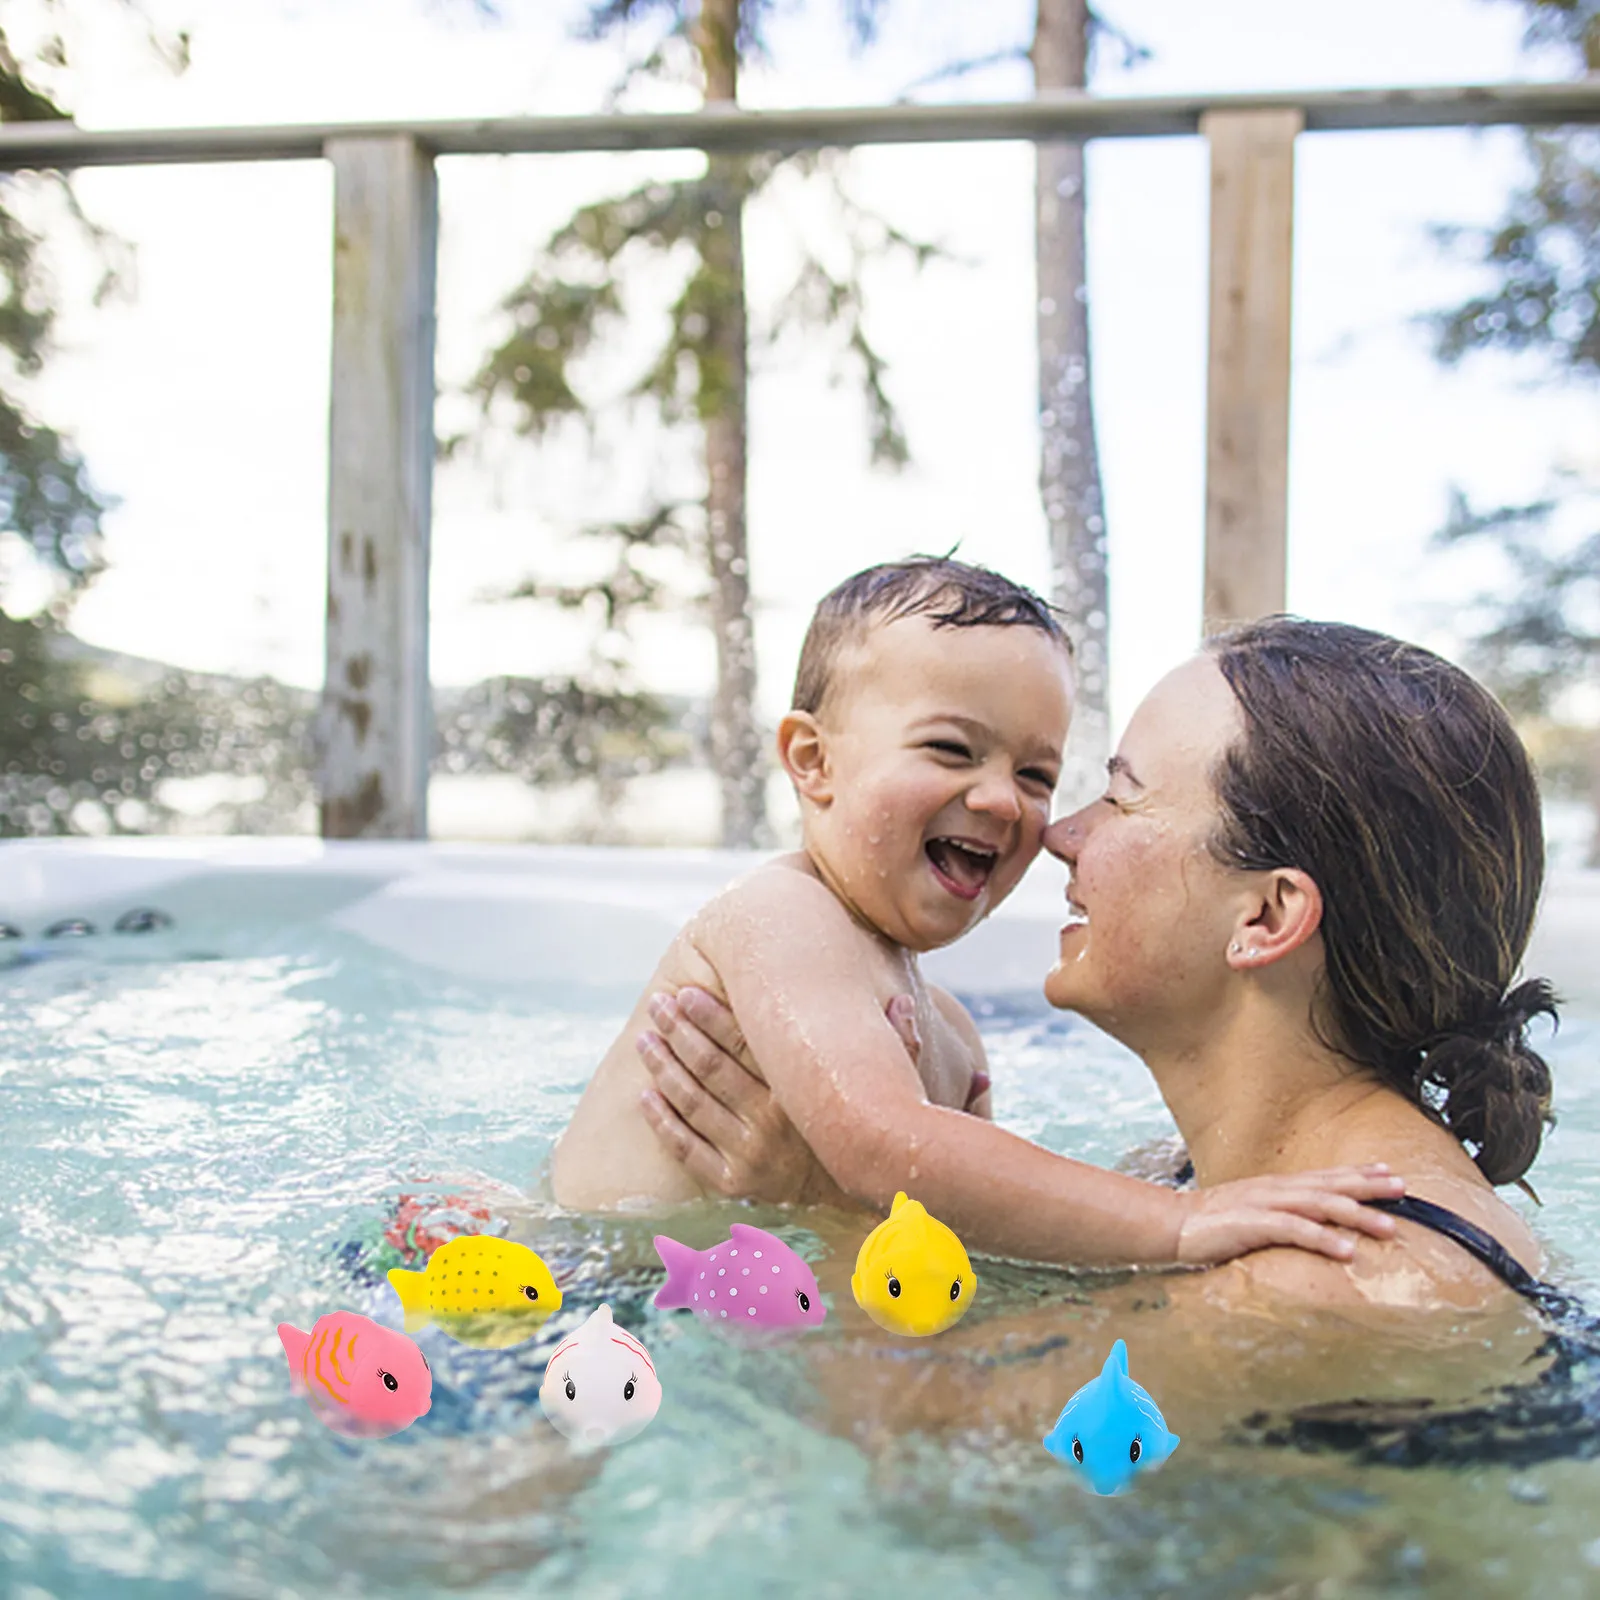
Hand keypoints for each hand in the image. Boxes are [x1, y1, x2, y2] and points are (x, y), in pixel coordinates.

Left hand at [634, 987, 920, 1201]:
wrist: (864, 1209)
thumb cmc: (869, 1137)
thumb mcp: (892, 1095)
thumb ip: (897, 1048)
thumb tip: (904, 1004)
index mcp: (799, 1092)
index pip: (745, 1042)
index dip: (710, 1015)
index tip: (684, 992)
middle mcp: (769, 1123)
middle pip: (709, 1067)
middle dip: (678, 1031)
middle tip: (658, 1005)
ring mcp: (748, 1156)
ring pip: (692, 1103)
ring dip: (663, 1067)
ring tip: (645, 1039)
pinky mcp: (734, 1184)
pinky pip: (686, 1149)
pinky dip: (662, 1121)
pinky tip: (645, 1095)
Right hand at [1174, 1166, 1406, 1265]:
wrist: (1172, 1225)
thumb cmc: (1212, 1224)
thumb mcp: (1253, 1214)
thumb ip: (1282, 1217)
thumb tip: (1309, 1226)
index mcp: (1277, 1187)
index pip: (1325, 1175)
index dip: (1359, 1172)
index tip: (1390, 1172)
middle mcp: (1276, 1189)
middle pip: (1331, 1184)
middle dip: (1369, 1186)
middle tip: (1404, 1188)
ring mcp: (1265, 1204)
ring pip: (1320, 1204)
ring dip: (1357, 1214)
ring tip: (1389, 1226)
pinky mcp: (1253, 1224)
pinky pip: (1295, 1230)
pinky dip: (1323, 1238)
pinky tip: (1347, 1250)